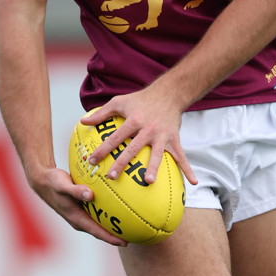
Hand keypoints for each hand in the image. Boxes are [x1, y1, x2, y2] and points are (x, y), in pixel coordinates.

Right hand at [30, 166, 126, 246]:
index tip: (126, 243)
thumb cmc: (53, 183)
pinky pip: (98, 211)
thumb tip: (90, 195)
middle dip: (116, 235)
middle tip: (135, 235)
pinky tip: (119, 204)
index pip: (97, 232)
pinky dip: (108, 211)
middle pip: (101, 230)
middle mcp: (80, 219)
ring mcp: (81, 214)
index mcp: (77, 218)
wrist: (43, 181)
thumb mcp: (63, 186)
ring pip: (100, 222)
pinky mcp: (82, 206)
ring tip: (131, 224)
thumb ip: (76, 191)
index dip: (111, 238)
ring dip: (113, 224)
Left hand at [82, 87, 197, 186]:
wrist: (169, 93)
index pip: (115, 137)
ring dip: (153, 168)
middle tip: (111, 176)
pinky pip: (181, 156)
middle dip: (122, 162)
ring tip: (148, 182)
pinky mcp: (174, 139)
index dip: (103, 149)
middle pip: (133, 148)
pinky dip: (188, 169)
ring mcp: (162, 135)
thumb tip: (82, 122)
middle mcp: (147, 128)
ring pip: (157, 154)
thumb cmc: (141, 99)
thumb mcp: (119, 102)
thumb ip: (101, 113)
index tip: (91, 161)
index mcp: (133, 120)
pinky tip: (193, 182)